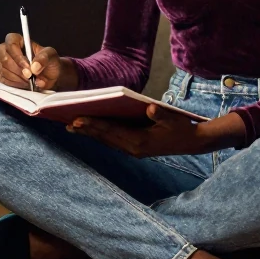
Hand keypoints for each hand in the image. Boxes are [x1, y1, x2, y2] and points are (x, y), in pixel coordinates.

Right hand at [0, 33, 62, 90]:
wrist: (49, 77)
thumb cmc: (48, 62)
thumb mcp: (51, 56)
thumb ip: (44, 59)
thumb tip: (34, 67)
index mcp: (17, 40)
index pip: (11, 43)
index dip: (18, 56)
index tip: (28, 67)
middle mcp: (6, 50)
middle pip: (5, 58)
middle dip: (19, 70)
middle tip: (31, 77)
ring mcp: (1, 63)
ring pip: (4, 71)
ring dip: (19, 78)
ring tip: (31, 81)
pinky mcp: (1, 75)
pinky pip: (4, 81)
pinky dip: (16, 84)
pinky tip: (25, 84)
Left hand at [66, 104, 206, 157]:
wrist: (192, 142)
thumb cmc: (182, 127)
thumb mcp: (174, 118)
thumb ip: (161, 113)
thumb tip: (150, 108)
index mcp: (141, 141)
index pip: (112, 131)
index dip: (94, 125)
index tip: (77, 119)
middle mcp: (134, 148)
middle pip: (105, 138)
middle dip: (87, 130)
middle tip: (67, 123)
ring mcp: (134, 150)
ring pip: (107, 141)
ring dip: (90, 134)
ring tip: (72, 127)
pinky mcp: (135, 149)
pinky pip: (113, 142)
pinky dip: (100, 135)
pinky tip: (91, 130)